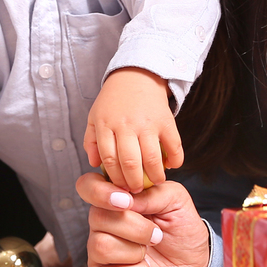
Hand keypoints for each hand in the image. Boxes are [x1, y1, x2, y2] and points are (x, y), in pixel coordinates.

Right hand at [76, 172, 210, 266]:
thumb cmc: (182, 234)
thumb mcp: (177, 202)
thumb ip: (154, 192)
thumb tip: (128, 198)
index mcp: (115, 201)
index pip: (87, 186)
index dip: (100, 191)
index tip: (127, 201)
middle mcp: (102, 226)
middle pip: (97, 217)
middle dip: (135, 227)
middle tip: (157, 234)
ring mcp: (100, 255)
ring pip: (101, 246)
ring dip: (136, 251)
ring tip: (149, 252)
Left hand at [84, 67, 184, 192]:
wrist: (137, 75)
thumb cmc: (114, 101)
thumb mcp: (95, 116)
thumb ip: (92, 141)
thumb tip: (95, 165)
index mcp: (106, 124)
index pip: (109, 159)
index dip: (115, 178)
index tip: (120, 188)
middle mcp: (126, 124)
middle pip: (130, 162)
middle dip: (133, 182)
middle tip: (137, 191)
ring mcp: (147, 122)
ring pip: (151, 158)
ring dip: (155, 176)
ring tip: (155, 181)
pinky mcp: (166, 120)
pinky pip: (174, 146)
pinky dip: (175, 160)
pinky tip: (170, 166)